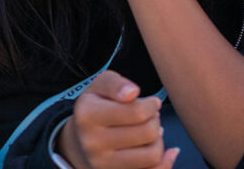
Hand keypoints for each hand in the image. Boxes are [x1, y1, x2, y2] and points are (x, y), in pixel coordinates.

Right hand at [57, 71, 171, 168]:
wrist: (79, 142)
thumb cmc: (95, 107)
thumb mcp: (99, 87)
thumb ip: (115, 83)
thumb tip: (132, 92)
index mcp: (87, 114)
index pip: (136, 112)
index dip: (151, 105)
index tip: (151, 102)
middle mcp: (92, 142)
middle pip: (147, 133)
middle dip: (155, 121)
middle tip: (151, 116)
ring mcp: (103, 164)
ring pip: (152, 155)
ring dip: (158, 141)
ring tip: (151, 132)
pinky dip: (164, 162)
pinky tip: (164, 151)